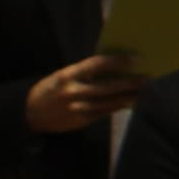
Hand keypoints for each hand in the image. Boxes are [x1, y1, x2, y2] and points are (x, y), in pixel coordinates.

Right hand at [26, 55, 143, 135]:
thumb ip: (85, 72)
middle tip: (148, 76)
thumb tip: (114, 66)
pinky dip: (120, 106)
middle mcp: (73, 91)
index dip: (118, 61)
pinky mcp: (82, 120)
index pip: (97, 64)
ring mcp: (78, 108)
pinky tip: (132, 102)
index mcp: (67, 75)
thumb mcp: (63, 76)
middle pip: (108, 86)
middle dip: (130, 82)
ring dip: (130, 96)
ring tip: (144, 90)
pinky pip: (106, 112)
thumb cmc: (51, 89)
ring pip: (110, 101)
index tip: (137, 58)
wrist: (30, 113)